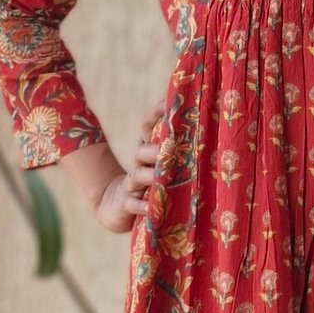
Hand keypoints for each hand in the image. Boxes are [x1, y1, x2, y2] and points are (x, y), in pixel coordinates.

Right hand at [84, 104, 164, 232]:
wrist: (116, 206)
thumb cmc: (148, 185)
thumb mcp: (159, 167)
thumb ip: (176, 151)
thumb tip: (198, 128)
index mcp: (148, 153)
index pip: (149, 129)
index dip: (156, 116)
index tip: (167, 105)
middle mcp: (139, 166)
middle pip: (142, 151)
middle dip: (154, 149)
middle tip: (168, 149)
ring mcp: (131, 185)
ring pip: (137, 175)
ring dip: (149, 175)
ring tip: (159, 176)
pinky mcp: (125, 204)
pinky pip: (132, 204)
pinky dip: (141, 206)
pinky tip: (150, 207)